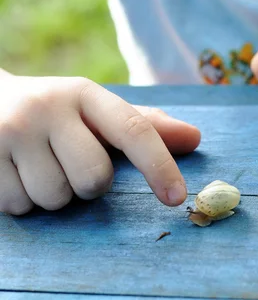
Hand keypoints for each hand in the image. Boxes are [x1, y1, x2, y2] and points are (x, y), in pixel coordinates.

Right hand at [0, 75, 199, 214]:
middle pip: (94, 179)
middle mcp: (48, 107)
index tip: (178, 197)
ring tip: (37, 164)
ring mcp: (11, 131)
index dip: (159, 164)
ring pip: (55, 198)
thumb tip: (196, 137)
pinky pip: (20, 206)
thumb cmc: (54, 112)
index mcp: (84, 93)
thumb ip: (143, 127)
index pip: (132, 128)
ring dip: (53, 194)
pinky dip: (22, 200)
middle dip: (89, 185)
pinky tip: (13, 171)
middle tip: (69, 162)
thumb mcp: (94, 110)